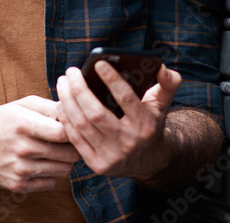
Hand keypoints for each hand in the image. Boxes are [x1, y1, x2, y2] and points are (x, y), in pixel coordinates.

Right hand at [0, 95, 81, 192]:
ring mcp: (20, 170)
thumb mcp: (23, 104)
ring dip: (65, 161)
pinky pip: (52, 183)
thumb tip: (74, 113)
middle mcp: (22, 149)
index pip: (64, 133)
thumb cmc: (2, 120)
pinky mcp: (18, 185)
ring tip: (56, 151)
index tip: (75, 128)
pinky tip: (43, 163)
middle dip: (74, 147)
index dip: (75, 131)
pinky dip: (53, 174)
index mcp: (24, 125)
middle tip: (69, 141)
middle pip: (68, 154)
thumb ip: (51, 106)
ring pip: (64, 170)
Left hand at [55, 61, 181, 179]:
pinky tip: (62, 103)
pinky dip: (66, 120)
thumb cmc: (151, 124)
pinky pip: (76, 140)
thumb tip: (161, 67)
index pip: (126, 99)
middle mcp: (129, 142)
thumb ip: (167, 83)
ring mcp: (112, 156)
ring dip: (67, 101)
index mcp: (146, 124)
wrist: (149, 161)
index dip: (112, 79)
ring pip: (82, 125)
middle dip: (79, 89)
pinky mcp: (98, 165)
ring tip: (63, 83)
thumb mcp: (162, 104)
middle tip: (71, 71)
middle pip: (96, 113)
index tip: (98, 63)